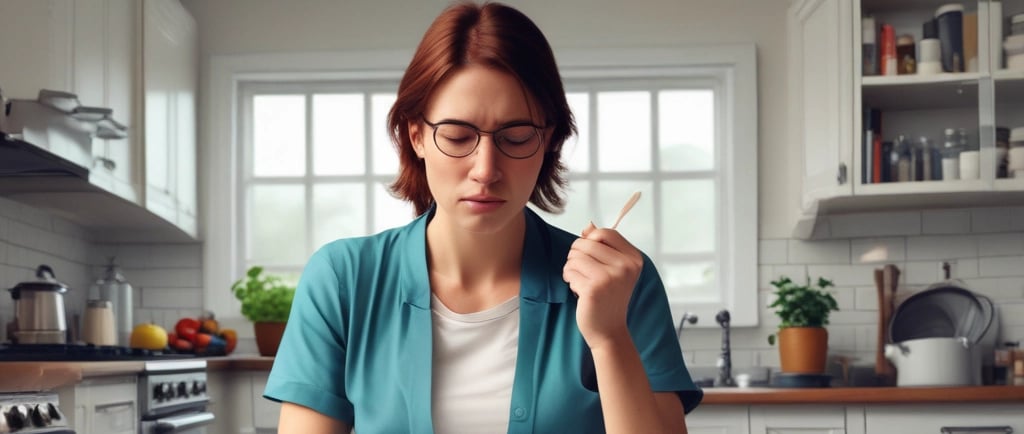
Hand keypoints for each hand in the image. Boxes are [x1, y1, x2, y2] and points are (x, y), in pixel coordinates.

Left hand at [562, 222, 643, 349]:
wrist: (609, 330)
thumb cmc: (609, 298)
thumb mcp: (613, 269)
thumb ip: (602, 246)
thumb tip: (588, 225)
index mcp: (634, 258)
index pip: (605, 233)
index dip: (590, 241)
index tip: (590, 256)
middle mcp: (625, 266)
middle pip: (585, 243)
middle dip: (577, 256)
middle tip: (583, 272)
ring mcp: (610, 277)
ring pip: (574, 256)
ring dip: (571, 269)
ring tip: (581, 281)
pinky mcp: (594, 288)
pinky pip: (570, 272)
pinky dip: (570, 280)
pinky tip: (578, 291)